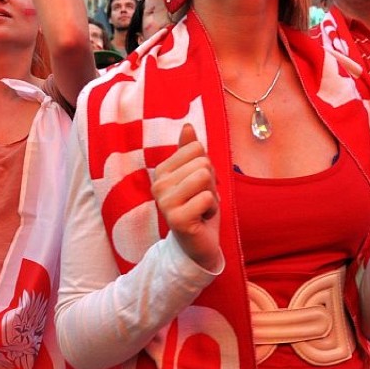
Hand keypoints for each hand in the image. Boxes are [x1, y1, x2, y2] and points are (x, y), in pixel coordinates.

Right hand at [152, 124, 220, 269]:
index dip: (206, 167)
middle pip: (202, 162)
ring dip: (212, 195)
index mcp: (161, 170)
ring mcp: (164, 202)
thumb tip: (187, 125)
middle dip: (211, 183)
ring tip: (202, 208)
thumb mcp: (196, 175)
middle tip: (201, 199)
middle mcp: (158, 184)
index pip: (196, 148)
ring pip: (204, 177)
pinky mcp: (176, 218)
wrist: (198, 243)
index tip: (198, 186)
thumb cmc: (199, 207)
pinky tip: (202, 219)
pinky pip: (206, 198)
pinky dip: (212, 209)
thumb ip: (189, 151)